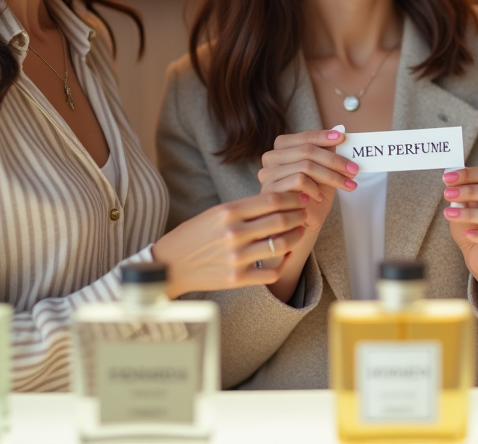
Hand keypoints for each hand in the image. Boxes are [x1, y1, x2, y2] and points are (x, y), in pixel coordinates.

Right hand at [152, 192, 308, 297]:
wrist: (171, 264)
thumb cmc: (194, 235)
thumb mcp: (215, 213)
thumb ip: (244, 208)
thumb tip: (277, 201)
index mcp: (228, 212)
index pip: (272, 200)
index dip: (293, 198)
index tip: (302, 198)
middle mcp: (234, 233)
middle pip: (281, 220)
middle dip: (299, 215)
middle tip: (306, 214)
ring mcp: (237, 257)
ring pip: (281, 245)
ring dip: (296, 237)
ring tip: (299, 232)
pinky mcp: (237, 278)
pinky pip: (272, 271)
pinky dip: (283, 263)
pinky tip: (284, 256)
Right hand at [258, 128, 358, 232]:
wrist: (303, 223)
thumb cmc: (313, 196)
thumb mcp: (325, 170)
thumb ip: (328, 150)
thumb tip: (340, 129)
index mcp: (282, 148)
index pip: (305, 137)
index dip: (324, 136)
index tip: (343, 138)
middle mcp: (271, 158)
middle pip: (307, 150)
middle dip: (334, 160)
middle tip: (354, 170)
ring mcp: (268, 174)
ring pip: (305, 166)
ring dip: (331, 176)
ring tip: (346, 185)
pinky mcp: (271, 190)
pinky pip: (299, 181)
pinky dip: (314, 188)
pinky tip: (320, 196)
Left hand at [441, 165, 477, 310]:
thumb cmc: (474, 223)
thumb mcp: (465, 204)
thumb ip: (462, 190)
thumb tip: (451, 176)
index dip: (469, 174)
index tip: (447, 178)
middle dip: (469, 191)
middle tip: (447, 194)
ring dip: (469, 213)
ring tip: (449, 214)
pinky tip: (467, 233)